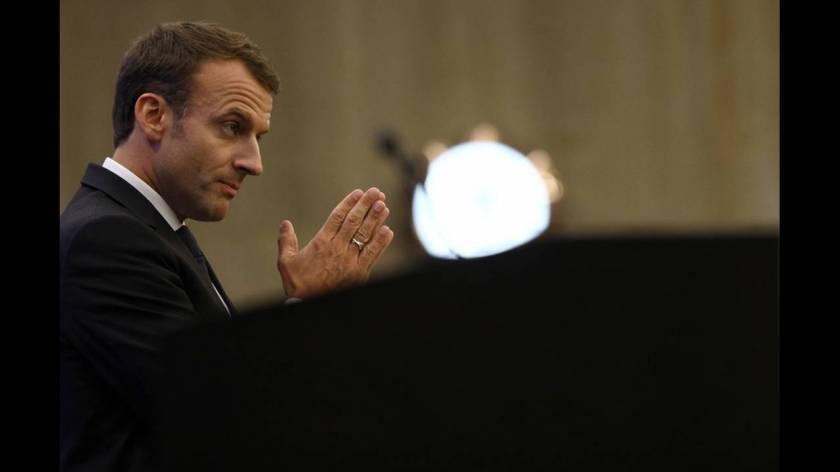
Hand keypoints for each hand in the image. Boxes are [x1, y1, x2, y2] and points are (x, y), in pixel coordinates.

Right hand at [276, 187, 394, 298]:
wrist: (308, 305)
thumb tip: (285, 223)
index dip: (350, 203)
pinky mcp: (359, 273)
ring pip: (365, 235)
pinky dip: (381, 242)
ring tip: (383, 205)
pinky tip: (388, 231)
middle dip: (366, 205)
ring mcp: (350, 260)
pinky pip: (373, 254)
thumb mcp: (286, 261)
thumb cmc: (298, 284)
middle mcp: (337, 248)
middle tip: (377, 192)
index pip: (338, 217)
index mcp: (321, 242)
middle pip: (354, 221)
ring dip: (376, 219)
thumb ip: (286, 240)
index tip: (359, 192)